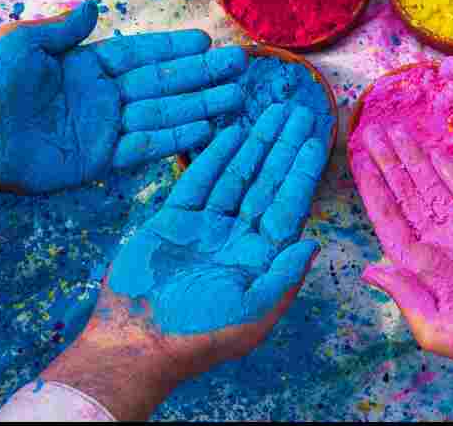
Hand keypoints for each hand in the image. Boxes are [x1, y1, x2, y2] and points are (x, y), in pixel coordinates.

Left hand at [0, 0, 247, 193]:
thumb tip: (93, 4)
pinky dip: (173, 139)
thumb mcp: (24, 41)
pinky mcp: (99, 158)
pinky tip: (203, 129)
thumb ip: (63, 27)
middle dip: (201, 75)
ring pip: (162, 113)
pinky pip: (144, 146)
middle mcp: (103, 95)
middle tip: (238, 67)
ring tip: (234, 98)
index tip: (206, 41)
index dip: (173, 48)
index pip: (141, 54)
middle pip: (163, 83)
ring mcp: (104, 127)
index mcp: (87, 65)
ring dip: (198, 105)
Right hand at [71, 104, 324, 393]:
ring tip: (272, 112)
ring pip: (236, 176)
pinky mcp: (173, 219)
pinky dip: (214, 156)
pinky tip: (230, 132)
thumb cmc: (199, 334)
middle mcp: (236, 238)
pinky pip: (198, 180)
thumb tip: (315, 242)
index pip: (288, 207)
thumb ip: (284, 276)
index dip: (301, 174)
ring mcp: (205, 226)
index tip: (315, 141)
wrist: (137, 340)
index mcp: (259, 259)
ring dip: (255, 144)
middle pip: (267, 183)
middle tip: (299, 112)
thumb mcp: (252, 313)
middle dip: (283, 148)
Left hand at [350, 123, 452, 370]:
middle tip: (371, 130)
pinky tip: (436, 151)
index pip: (387, 218)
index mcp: (416, 266)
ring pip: (432, 187)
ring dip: (414, 160)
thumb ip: (404, 295)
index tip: (358, 160)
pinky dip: (452, 171)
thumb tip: (368, 269)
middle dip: (388, 163)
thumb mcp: (433, 329)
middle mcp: (435, 244)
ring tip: (397, 131)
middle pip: (405, 194)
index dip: (372, 189)